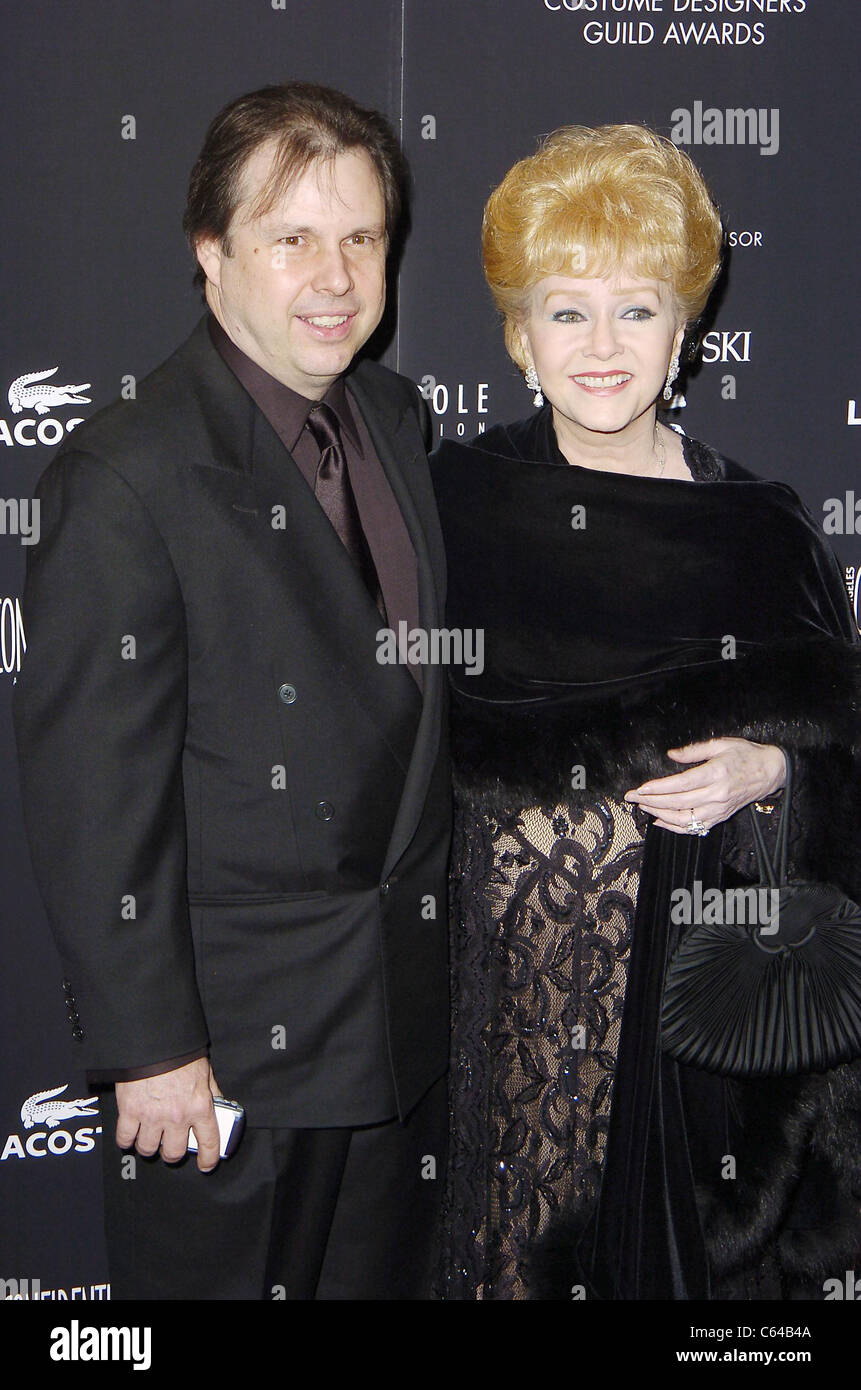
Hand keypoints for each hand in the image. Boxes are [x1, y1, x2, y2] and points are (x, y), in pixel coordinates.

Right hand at [115, 1058, 222, 1171]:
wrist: (154, 1042)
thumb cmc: (180, 1054)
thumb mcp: (204, 1072)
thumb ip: (211, 1092)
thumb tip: (217, 1105)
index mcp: (200, 1107)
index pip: (209, 1142)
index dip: (208, 1159)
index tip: (205, 1164)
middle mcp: (178, 1117)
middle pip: (174, 1153)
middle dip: (172, 1153)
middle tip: (170, 1145)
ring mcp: (152, 1117)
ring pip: (149, 1149)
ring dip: (149, 1146)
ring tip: (150, 1137)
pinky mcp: (130, 1113)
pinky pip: (125, 1139)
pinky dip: (126, 1140)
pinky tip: (130, 1134)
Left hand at [624, 738, 786, 834]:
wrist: (770, 772)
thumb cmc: (745, 755)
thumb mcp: (720, 744)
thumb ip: (693, 751)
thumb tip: (671, 755)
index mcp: (716, 774)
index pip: (681, 784)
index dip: (658, 788)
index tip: (640, 788)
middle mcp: (717, 794)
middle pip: (678, 802)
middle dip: (651, 801)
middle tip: (632, 797)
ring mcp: (719, 809)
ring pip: (684, 818)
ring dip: (660, 814)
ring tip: (643, 807)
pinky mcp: (721, 817)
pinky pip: (695, 827)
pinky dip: (675, 827)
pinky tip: (661, 822)